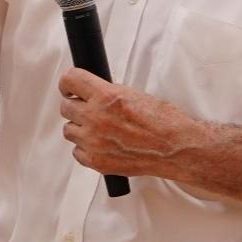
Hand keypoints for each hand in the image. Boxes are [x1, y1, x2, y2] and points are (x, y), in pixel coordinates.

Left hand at [58, 68, 205, 178]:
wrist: (175, 148)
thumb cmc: (163, 120)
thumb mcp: (133, 94)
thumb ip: (107, 93)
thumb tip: (90, 91)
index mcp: (106, 95)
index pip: (69, 80)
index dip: (68, 83)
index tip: (69, 87)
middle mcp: (96, 117)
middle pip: (66, 107)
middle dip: (77, 106)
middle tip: (89, 109)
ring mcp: (94, 141)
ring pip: (69, 130)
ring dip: (80, 127)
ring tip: (99, 128)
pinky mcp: (96, 161)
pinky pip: (77, 151)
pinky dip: (86, 148)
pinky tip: (102, 144)